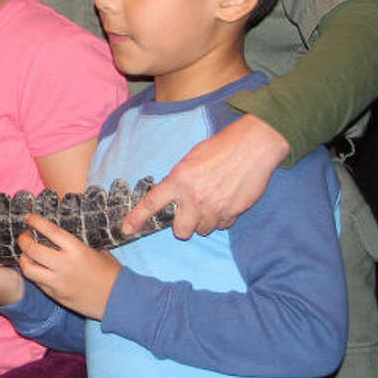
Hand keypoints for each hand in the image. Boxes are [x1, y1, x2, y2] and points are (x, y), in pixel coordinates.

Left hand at [17, 213, 119, 319]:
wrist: (120, 300)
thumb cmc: (111, 272)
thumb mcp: (97, 250)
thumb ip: (76, 244)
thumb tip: (58, 235)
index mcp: (76, 249)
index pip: (49, 230)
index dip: (35, 222)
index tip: (28, 217)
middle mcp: (64, 265)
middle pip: (31, 249)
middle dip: (23, 240)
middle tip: (25, 237)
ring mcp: (58, 282)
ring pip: (28, 268)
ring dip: (24, 259)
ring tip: (27, 254)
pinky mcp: (56, 296)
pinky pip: (37, 282)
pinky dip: (33, 273)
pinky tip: (37, 268)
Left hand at [122, 113, 289, 237]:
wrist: (251, 147)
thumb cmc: (219, 148)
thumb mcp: (189, 159)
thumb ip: (179, 180)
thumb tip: (173, 196)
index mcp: (178, 180)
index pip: (151, 204)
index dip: (137, 219)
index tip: (126, 229)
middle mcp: (193, 198)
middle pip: (181, 231)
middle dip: (183, 225)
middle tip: (189, 212)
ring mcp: (214, 208)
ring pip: (202, 230)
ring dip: (204, 220)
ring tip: (212, 200)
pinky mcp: (233, 213)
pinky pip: (222, 225)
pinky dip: (222, 217)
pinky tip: (226, 200)